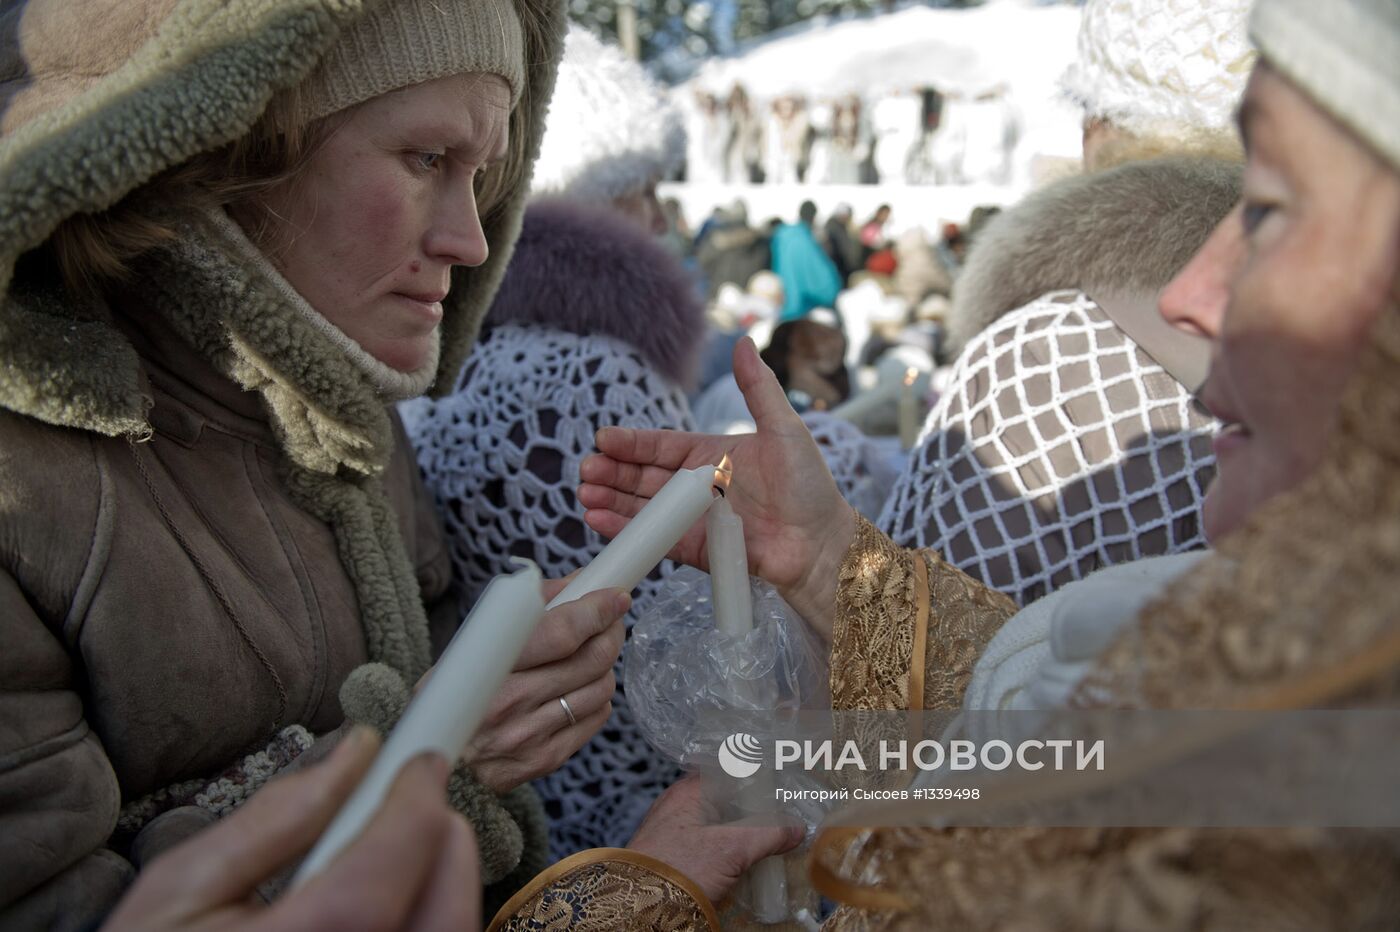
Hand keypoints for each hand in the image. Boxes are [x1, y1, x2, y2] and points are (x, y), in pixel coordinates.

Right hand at [105, 728, 479, 930]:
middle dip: (441, 841)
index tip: (421, 760)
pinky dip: (424, 914)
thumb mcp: (180, 890)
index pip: (380, 877)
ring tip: (391, 845)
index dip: (413, 806)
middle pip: (441, 916)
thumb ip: (273, 821)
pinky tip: (390, 889)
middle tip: (414, 798)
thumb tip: (355, 754)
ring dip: (439, 879)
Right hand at [464, 579, 628, 791]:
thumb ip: (526, 608)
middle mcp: (509, 702)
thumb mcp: (473, 641)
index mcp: (487, 665)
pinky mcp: (546, 758)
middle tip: (610, 619)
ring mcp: (529, 735)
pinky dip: (596, 696)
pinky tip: (578, 688)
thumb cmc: (459, 687)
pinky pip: (596, 717)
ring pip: (600, 686)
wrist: (436, 755)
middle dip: (610, 631)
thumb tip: (579, 581)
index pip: (559, 633)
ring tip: (590, 654)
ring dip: (604, 664)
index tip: (615, 596)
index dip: (595, 611)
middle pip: (590, 658)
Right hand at [579, 336, 855, 639]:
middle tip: (585, 468)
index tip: (604, 438)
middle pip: (643, 476)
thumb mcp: (784, 429)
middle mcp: (697, 487)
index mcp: (712, 456)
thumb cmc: (809, 486)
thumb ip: (759, 388)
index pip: (662, 446)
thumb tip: (743, 341)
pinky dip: (625, 530)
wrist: (821, 542)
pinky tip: (599, 520)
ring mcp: (692, 520)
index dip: (632, 443)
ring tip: (584, 492)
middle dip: (612, 472)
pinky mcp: (693, 550)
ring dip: (611, 499)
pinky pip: (654, 539)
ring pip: (642, 507)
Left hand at [627, 775, 804, 903]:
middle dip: (751, 807)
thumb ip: (768, 834)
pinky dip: (726, 850)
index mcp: (688, 792)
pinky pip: (707, 845)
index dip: (754, 775)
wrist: (637, 907)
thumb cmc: (679, 869)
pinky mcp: (673, 857)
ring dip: (739, 831)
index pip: (726, 770)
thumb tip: (796, 828)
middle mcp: (678, 807)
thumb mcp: (732, 849)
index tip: (779, 781)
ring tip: (769, 838)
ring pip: (715, 824)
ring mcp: (673, 833)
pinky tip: (743, 861)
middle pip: (723, 799)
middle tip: (781, 813)